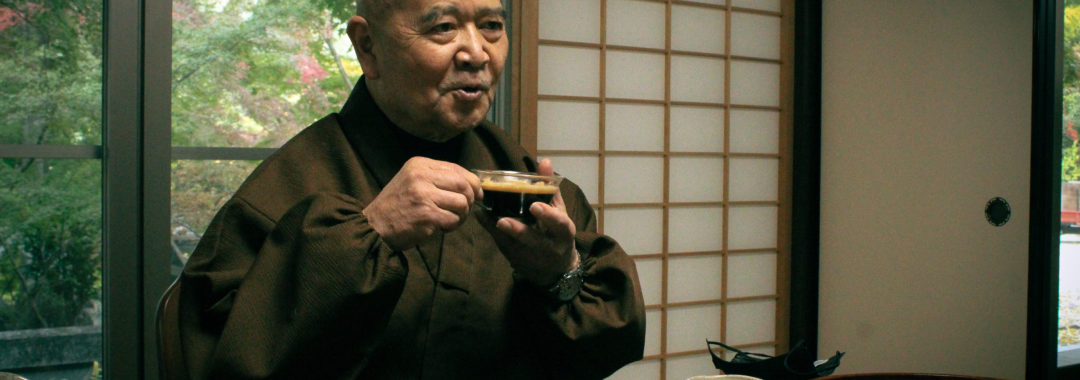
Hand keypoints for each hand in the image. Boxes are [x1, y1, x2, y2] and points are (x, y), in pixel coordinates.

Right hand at [363, 157, 481, 249]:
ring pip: (462, 203)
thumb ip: (438, 178)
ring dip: (462, 215)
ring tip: (449, 219)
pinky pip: (453, 219)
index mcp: (419, 164)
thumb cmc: (397, 205)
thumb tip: (473, 185)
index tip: (477, 194)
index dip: (473, 182)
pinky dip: (452, 226)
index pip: (457, 169)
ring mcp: (424, 195)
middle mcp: (421, 176)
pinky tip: (441, 227)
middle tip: (464, 210)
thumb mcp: (412, 180)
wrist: (374, 226)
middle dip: (470, 199)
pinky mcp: (427, 215)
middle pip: (464, 184)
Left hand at [481, 158, 579, 285]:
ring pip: (515, 246)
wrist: (555, 268)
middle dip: (519, 231)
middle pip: (534, 240)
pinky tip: (482, 217)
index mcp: (564, 232)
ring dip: (501, 233)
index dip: (548, 216)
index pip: (559, 224)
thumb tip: (544, 161)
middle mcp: (549, 247)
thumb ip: (550, 187)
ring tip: (491, 219)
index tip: (534, 206)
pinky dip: (492, 231)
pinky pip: (503, 245)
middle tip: (504, 220)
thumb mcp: (560, 211)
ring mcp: (531, 256)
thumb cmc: (557, 232)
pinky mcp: (517, 260)